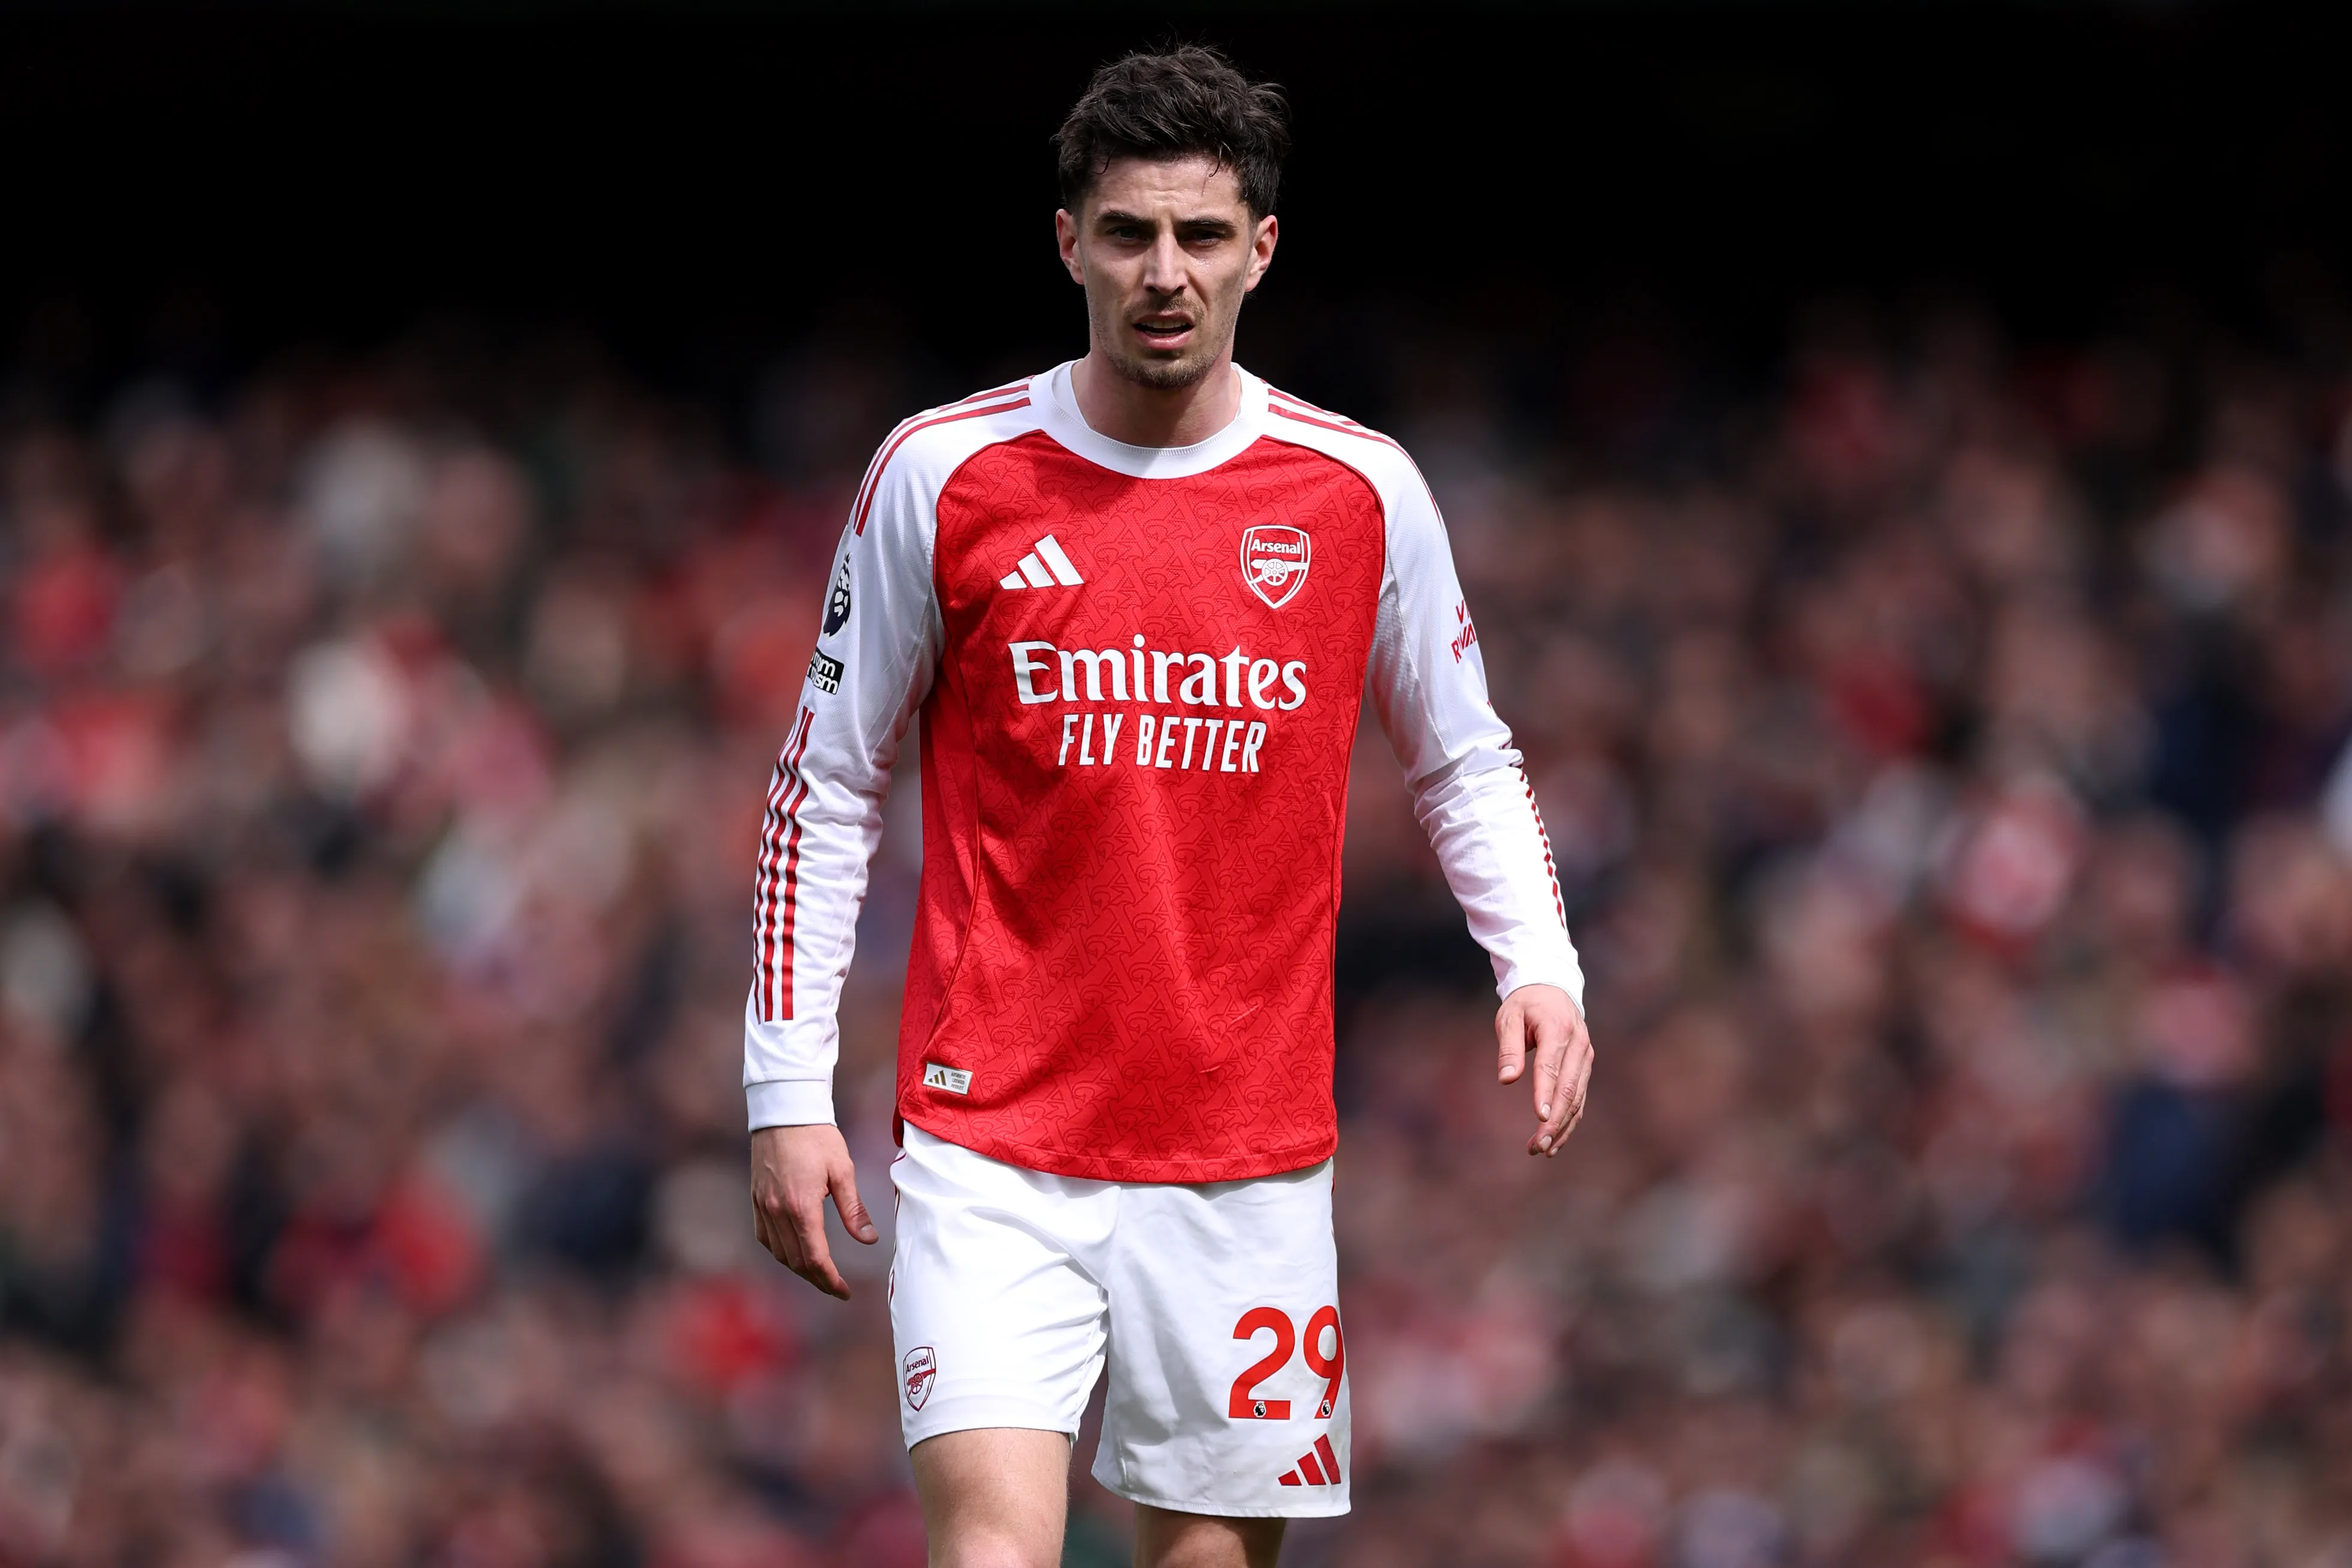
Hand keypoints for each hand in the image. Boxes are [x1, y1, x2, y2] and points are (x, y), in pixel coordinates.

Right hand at [750, 1123, 878, 1297]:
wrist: (784, 1111)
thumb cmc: (817, 1137)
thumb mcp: (843, 1170)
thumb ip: (854, 1209)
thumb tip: (869, 1240)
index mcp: (802, 1207)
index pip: (815, 1258)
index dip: (831, 1281)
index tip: (845, 1291)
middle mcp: (777, 1211)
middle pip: (796, 1262)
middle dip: (818, 1280)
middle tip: (836, 1288)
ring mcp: (763, 1206)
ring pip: (780, 1253)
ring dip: (800, 1269)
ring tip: (820, 1274)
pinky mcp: (756, 1199)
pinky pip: (765, 1238)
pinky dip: (781, 1252)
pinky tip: (794, 1253)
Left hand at [1495, 983, 1592, 1157]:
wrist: (1553, 986)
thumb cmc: (1525, 1003)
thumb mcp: (1509, 1017)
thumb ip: (1509, 1047)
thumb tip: (1506, 1079)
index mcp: (1558, 1029)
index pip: (1551, 1067)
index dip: (1545, 1094)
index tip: (1539, 1119)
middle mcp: (1578, 1045)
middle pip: (1568, 1089)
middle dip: (1554, 1121)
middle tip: (1538, 1146)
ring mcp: (1585, 1057)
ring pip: (1577, 1099)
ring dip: (1562, 1127)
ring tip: (1542, 1150)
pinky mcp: (1585, 1067)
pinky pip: (1580, 1098)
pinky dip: (1570, 1120)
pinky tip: (1556, 1140)